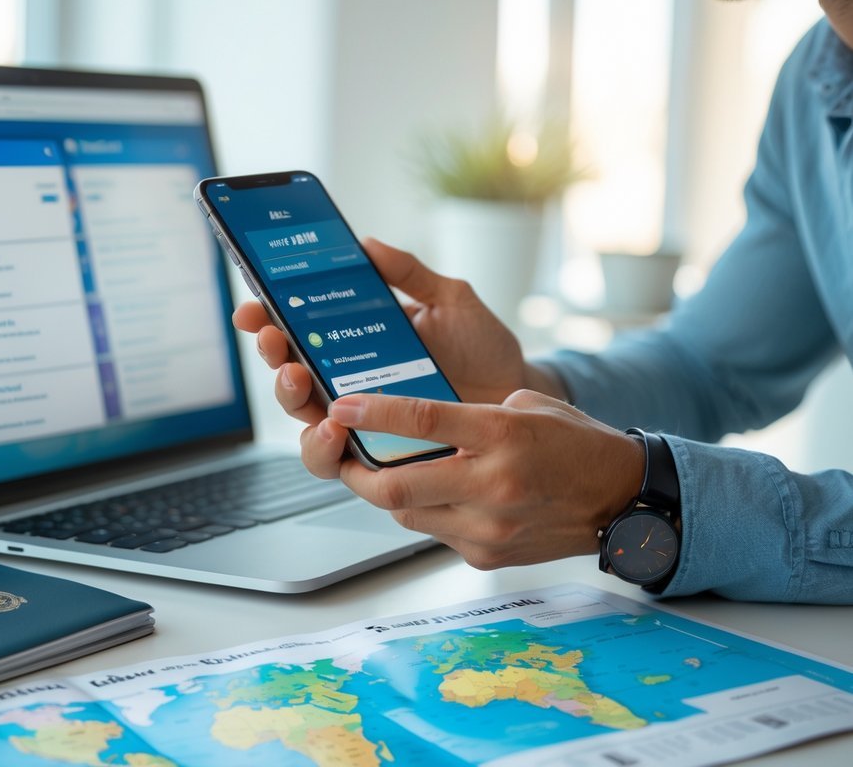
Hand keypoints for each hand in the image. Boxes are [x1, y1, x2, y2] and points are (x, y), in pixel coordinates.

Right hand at [231, 239, 565, 432]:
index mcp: (353, 342)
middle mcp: (348, 384)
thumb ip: (408, 273)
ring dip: (291, 402)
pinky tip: (336, 427)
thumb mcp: (449, 298)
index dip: (266, 320)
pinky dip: (325, 446)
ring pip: (304, 421)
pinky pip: (337, 459)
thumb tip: (366, 244)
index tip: (252, 309)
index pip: (297, 331)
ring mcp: (361, 421)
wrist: (518, 395)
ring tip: (301, 382)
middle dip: (274, 358)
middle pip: (289, 375)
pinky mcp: (377, 455)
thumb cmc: (482, 348)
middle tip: (278, 343)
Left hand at [306, 390, 643, 568]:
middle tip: (345, 459)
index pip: (422, 421)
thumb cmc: (575, 445)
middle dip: (357, 474)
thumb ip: (469, 415)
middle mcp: (492, 485)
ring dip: (388, 496)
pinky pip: (434, 533)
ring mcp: (489, 527)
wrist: (623, 499)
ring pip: (407, 515)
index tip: (340, 407)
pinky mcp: (487, 556)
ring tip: (385, 474)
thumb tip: (414, 423)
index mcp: (502, 435)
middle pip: (395, 488)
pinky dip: (425, 513)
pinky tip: (434, 497)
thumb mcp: (524, 408)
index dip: (373, 415)